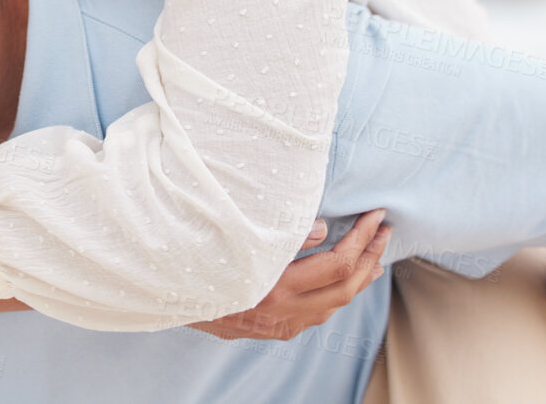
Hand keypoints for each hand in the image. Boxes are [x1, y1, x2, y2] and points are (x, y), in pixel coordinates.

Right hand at [188, 208, 391, 341]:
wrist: (162, 296)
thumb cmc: (194, 260)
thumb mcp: (234, 239)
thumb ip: (281, 234)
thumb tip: (322, 227)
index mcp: (273, 286)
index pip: (337, 264)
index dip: (361, 239)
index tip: (375, 216)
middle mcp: (281, 312)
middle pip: (344, 288)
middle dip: (370, 256)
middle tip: (384, 230)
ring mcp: (279, 326)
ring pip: (335, 306)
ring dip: (359, 278)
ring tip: (374, 254)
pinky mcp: (273, 330)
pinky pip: (318, 314)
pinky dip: (337, 293)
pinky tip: (341, 280)